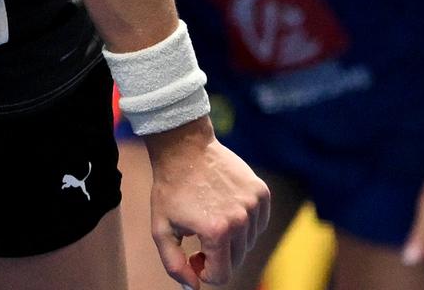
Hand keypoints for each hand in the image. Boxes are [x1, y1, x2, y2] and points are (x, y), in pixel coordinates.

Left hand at [145, 119, 270, 287]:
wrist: (185, 148)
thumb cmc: (170, 190)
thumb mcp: (162, 230)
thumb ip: (174, 265)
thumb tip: (192, 288)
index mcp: (216, 231)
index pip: (222, 275)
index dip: (205, 272)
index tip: (194, 256)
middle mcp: (241, 219)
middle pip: (236, 260)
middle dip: (217, 257)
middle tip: (199, 239)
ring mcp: (254, 204)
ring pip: (249, 242)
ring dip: (232, 239)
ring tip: (212, 220)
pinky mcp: (261, 192)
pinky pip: (259, 223)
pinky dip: (245, 224)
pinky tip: (226, 209)